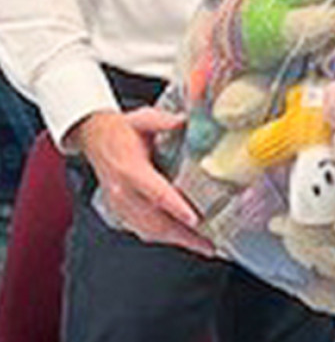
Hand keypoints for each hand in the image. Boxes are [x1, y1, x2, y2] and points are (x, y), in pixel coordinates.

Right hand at [72, 108, 213, 255]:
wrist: (95, 138)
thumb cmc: (122, 129)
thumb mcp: (142, 118)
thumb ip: (162, 121)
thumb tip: (183, 121)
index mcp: (129, 169)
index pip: (155, 192)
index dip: (175, 207)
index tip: (194, 219)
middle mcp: (123, 193)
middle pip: (154, 221)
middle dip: (183, 235)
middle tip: (209, 243)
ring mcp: (120, 205)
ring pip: (148, 231)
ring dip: (176, 241)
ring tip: (204, 246)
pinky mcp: (121, 211)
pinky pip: (143, 230)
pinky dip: (164, 238)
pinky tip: (184, 240)